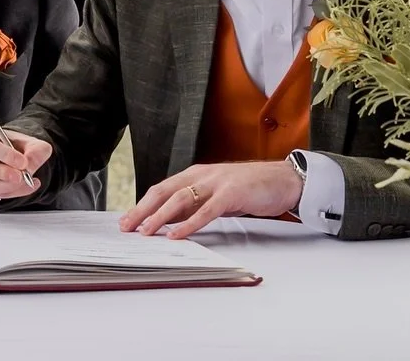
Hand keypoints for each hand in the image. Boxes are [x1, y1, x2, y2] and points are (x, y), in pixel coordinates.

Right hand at [0, 123, 49, 199]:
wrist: (10, 155)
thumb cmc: (13, 145)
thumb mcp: (29, 141)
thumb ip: (35, 150)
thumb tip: (31, 164)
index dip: (4, 154)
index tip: (22, 162)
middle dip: (1, 174)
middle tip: (21, 176)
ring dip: (8, 186)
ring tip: (26, 181)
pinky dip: (11, 193)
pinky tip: (25, 187)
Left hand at [120, 161, 302, 239]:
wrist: (282, 179)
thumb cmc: (249, 188)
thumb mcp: (215, 194)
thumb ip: (195, 204)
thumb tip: (170, 221)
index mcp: (195, 175)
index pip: (161, 189)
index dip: (142, 204)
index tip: (126, 220)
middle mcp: (201, 175)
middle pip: (164, 192)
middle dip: (143, 210)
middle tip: (127, 227)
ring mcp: (216, 183)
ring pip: (180, 199)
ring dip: (160, 217)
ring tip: (146, 231)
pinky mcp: (232, 193)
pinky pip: (206, 210)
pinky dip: (190, 223)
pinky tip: (178, 234)